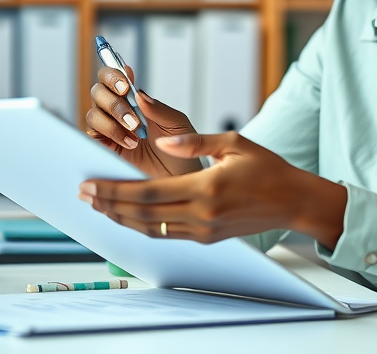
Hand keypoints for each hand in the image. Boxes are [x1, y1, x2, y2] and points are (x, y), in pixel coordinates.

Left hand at [79, 132, 346, 247]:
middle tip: (83, 195)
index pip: (147, 193)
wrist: (293, 201)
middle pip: (141, 214)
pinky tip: (127, 216)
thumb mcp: (233, 143)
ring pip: (150, 228)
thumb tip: (164, 138)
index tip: (90, 184)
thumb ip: (195, 140)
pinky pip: (165, 234)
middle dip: (108, 204)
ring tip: (98, 205)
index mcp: (205, 189)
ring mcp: (203, 231)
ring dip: (120, 217)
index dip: (114, 190)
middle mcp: (201, 215)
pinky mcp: (206, 238)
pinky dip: (141, 225)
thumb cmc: (267, 169)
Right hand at [86, 66, 202, 177]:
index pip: (114, 78)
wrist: (181, 180)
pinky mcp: (104, 150)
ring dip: (112, 122)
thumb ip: (158, 109)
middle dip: (114, 102)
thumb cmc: (182, 151)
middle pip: (98, 92)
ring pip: (93, 113)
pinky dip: (106, 136)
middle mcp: (119, 113)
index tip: (126, 85)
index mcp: (136, 101)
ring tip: (135, 137)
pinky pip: (91, 137)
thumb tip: (139, 94)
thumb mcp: (177, 125)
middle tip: (134, 118)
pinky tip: (127, 144)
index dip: (114, 75)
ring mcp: (110, 131)